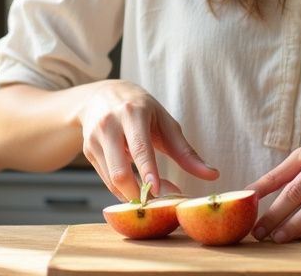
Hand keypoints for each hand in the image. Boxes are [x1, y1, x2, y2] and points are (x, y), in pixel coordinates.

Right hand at [78, 79, 218, 200]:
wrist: (101, 95)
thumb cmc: (141, 109)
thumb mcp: (165, 122)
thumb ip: (186, 151)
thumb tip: (212, 175)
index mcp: (132, 113)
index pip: (139, 147)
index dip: (148, 171)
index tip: (158, 190)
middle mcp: (109, 125)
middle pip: (120, 171)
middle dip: (139, 193)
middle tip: (160, 205)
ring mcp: (94, 139)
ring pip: (112, 180)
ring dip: (133, 195)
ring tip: (154, 198)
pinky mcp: (88, 151)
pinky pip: (107, 180)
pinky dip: (124, 190)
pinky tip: (139, 189)